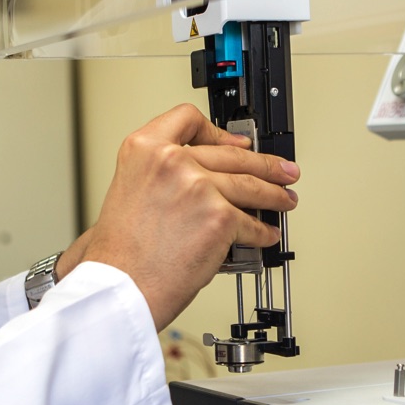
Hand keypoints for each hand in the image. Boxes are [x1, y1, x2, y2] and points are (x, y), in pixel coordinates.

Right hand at [54, 104, 298, 329]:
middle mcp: (173, 161)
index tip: (234, 142)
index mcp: (144, 149)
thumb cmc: (120, 252)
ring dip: (274, 194)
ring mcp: (199, 187)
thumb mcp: (129, 190)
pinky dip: (262, 232)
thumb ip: (162, 174)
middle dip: (264, 164)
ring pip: (250, 186)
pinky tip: (266, 235)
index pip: (187, 118)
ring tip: (284, 199)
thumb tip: (202, 178)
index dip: (217, 131)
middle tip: (280, 170)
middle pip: (232, 154)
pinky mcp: (220, 218)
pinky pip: (252, 224)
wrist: (120, 286)